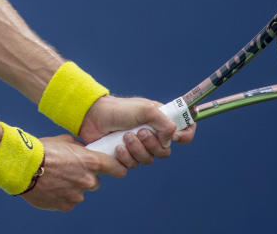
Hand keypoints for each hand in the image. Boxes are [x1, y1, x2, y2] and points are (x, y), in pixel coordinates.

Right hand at [21, 135, 125, 210]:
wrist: (23, 166)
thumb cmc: (42, 150)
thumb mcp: (64, 141)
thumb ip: (80, 148)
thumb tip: (85, 151)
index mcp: (90, 161)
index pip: (117, 168)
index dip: (117, 168)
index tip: (115, 169)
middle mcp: (87, 180)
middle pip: (95, 182)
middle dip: (85, 177)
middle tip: (68, 170)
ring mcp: (77, 195)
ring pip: (80, 192)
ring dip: (71, 186)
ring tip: (53, 178)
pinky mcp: (66, 205)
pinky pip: (68, 201)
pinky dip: (61, 195)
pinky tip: (49, 186)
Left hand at [78, 95, 196, 167]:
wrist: (92, 116)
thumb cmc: (118, 109)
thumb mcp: (145, 109)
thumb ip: (164, 122)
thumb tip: (170, 139)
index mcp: (160, 121)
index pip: (184, 131)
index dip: (185, 136)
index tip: (176, 136)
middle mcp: (152, 135)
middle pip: (165, 151)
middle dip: (152, 144)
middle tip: (139, 132)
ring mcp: (138, 147)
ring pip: (148, 160)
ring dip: (136, 149)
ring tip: (124, 136)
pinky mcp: (125, 157)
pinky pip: (132, 166)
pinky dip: (125, 157)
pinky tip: (117, 147)